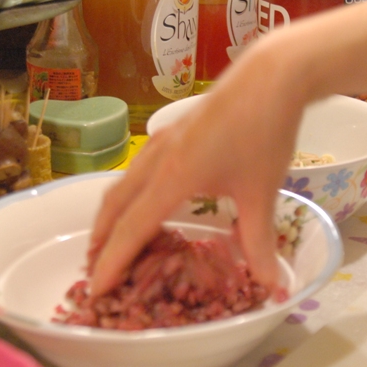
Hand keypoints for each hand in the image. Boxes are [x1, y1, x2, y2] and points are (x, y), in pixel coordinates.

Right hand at [87, 50, 308, 295]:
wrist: (271, 75)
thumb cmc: (264, 132)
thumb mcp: (261, 192)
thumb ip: (259, 241)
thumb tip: (269, 284)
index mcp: (172, 177)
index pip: (131, 229)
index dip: (112, 263)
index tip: (95, 291)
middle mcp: (157, 159)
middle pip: (114, 205)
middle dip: (101, 240)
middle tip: (94, 270)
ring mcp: (163, 141)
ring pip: (123, 184)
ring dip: (111, 215)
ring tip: (111, 238)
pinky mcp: (174, 130)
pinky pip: (138, 170)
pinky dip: (129, 194)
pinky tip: (147, 198)